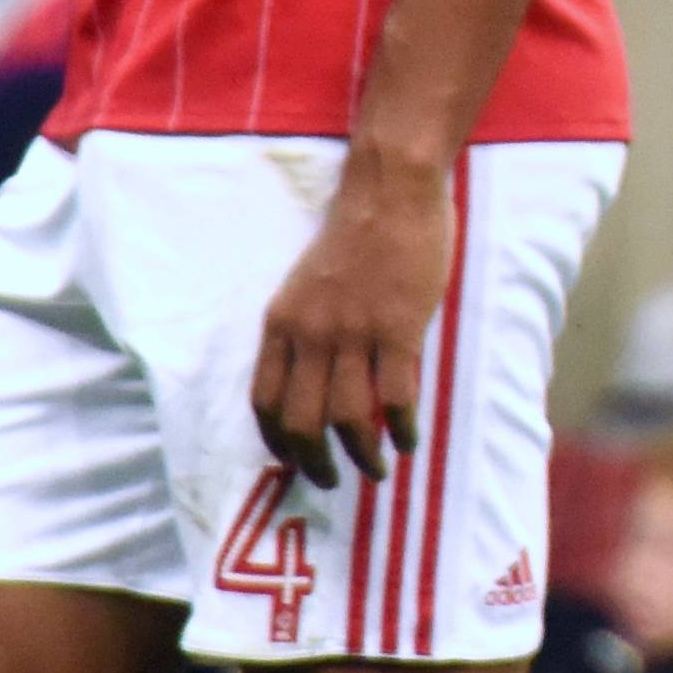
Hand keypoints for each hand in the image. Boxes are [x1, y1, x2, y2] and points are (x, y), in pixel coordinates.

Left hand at [253, 155, 454, 488]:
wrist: (390, 191)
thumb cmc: (353, 232)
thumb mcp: (307, 284)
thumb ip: (305, 329)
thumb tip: (315, 379)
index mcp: (281, 322)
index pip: (263, 400)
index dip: (277, 442)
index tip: (293, 461)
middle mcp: (310, 334)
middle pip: (301, 421)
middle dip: (315, 463)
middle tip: (333, 480)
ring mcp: (354, 333)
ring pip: (349, 418)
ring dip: (362, 455)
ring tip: (377, 468)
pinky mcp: (398, 329)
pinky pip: (397, 396)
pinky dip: (402, 428)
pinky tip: (409, 440)